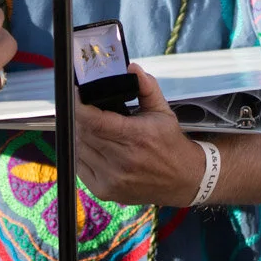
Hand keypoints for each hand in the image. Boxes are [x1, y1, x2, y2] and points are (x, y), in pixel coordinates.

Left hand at [76, 65, 205, 206]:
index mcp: (136, 137)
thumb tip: (131, 68)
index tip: (77, 94)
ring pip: (79, 149)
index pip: (94, 120)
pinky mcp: (105, 192)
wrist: (183, 180)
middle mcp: (122, 160)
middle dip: (80, 118)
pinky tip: (94, 146)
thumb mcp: (163, 111)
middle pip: (83, 133)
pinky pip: (80, 167)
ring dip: (81, 136)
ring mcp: (111, 179)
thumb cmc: (170, 143)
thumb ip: (146, 87)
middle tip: (86, 108)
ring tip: (93, 128)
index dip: (79, 106)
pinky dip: (82, 154)